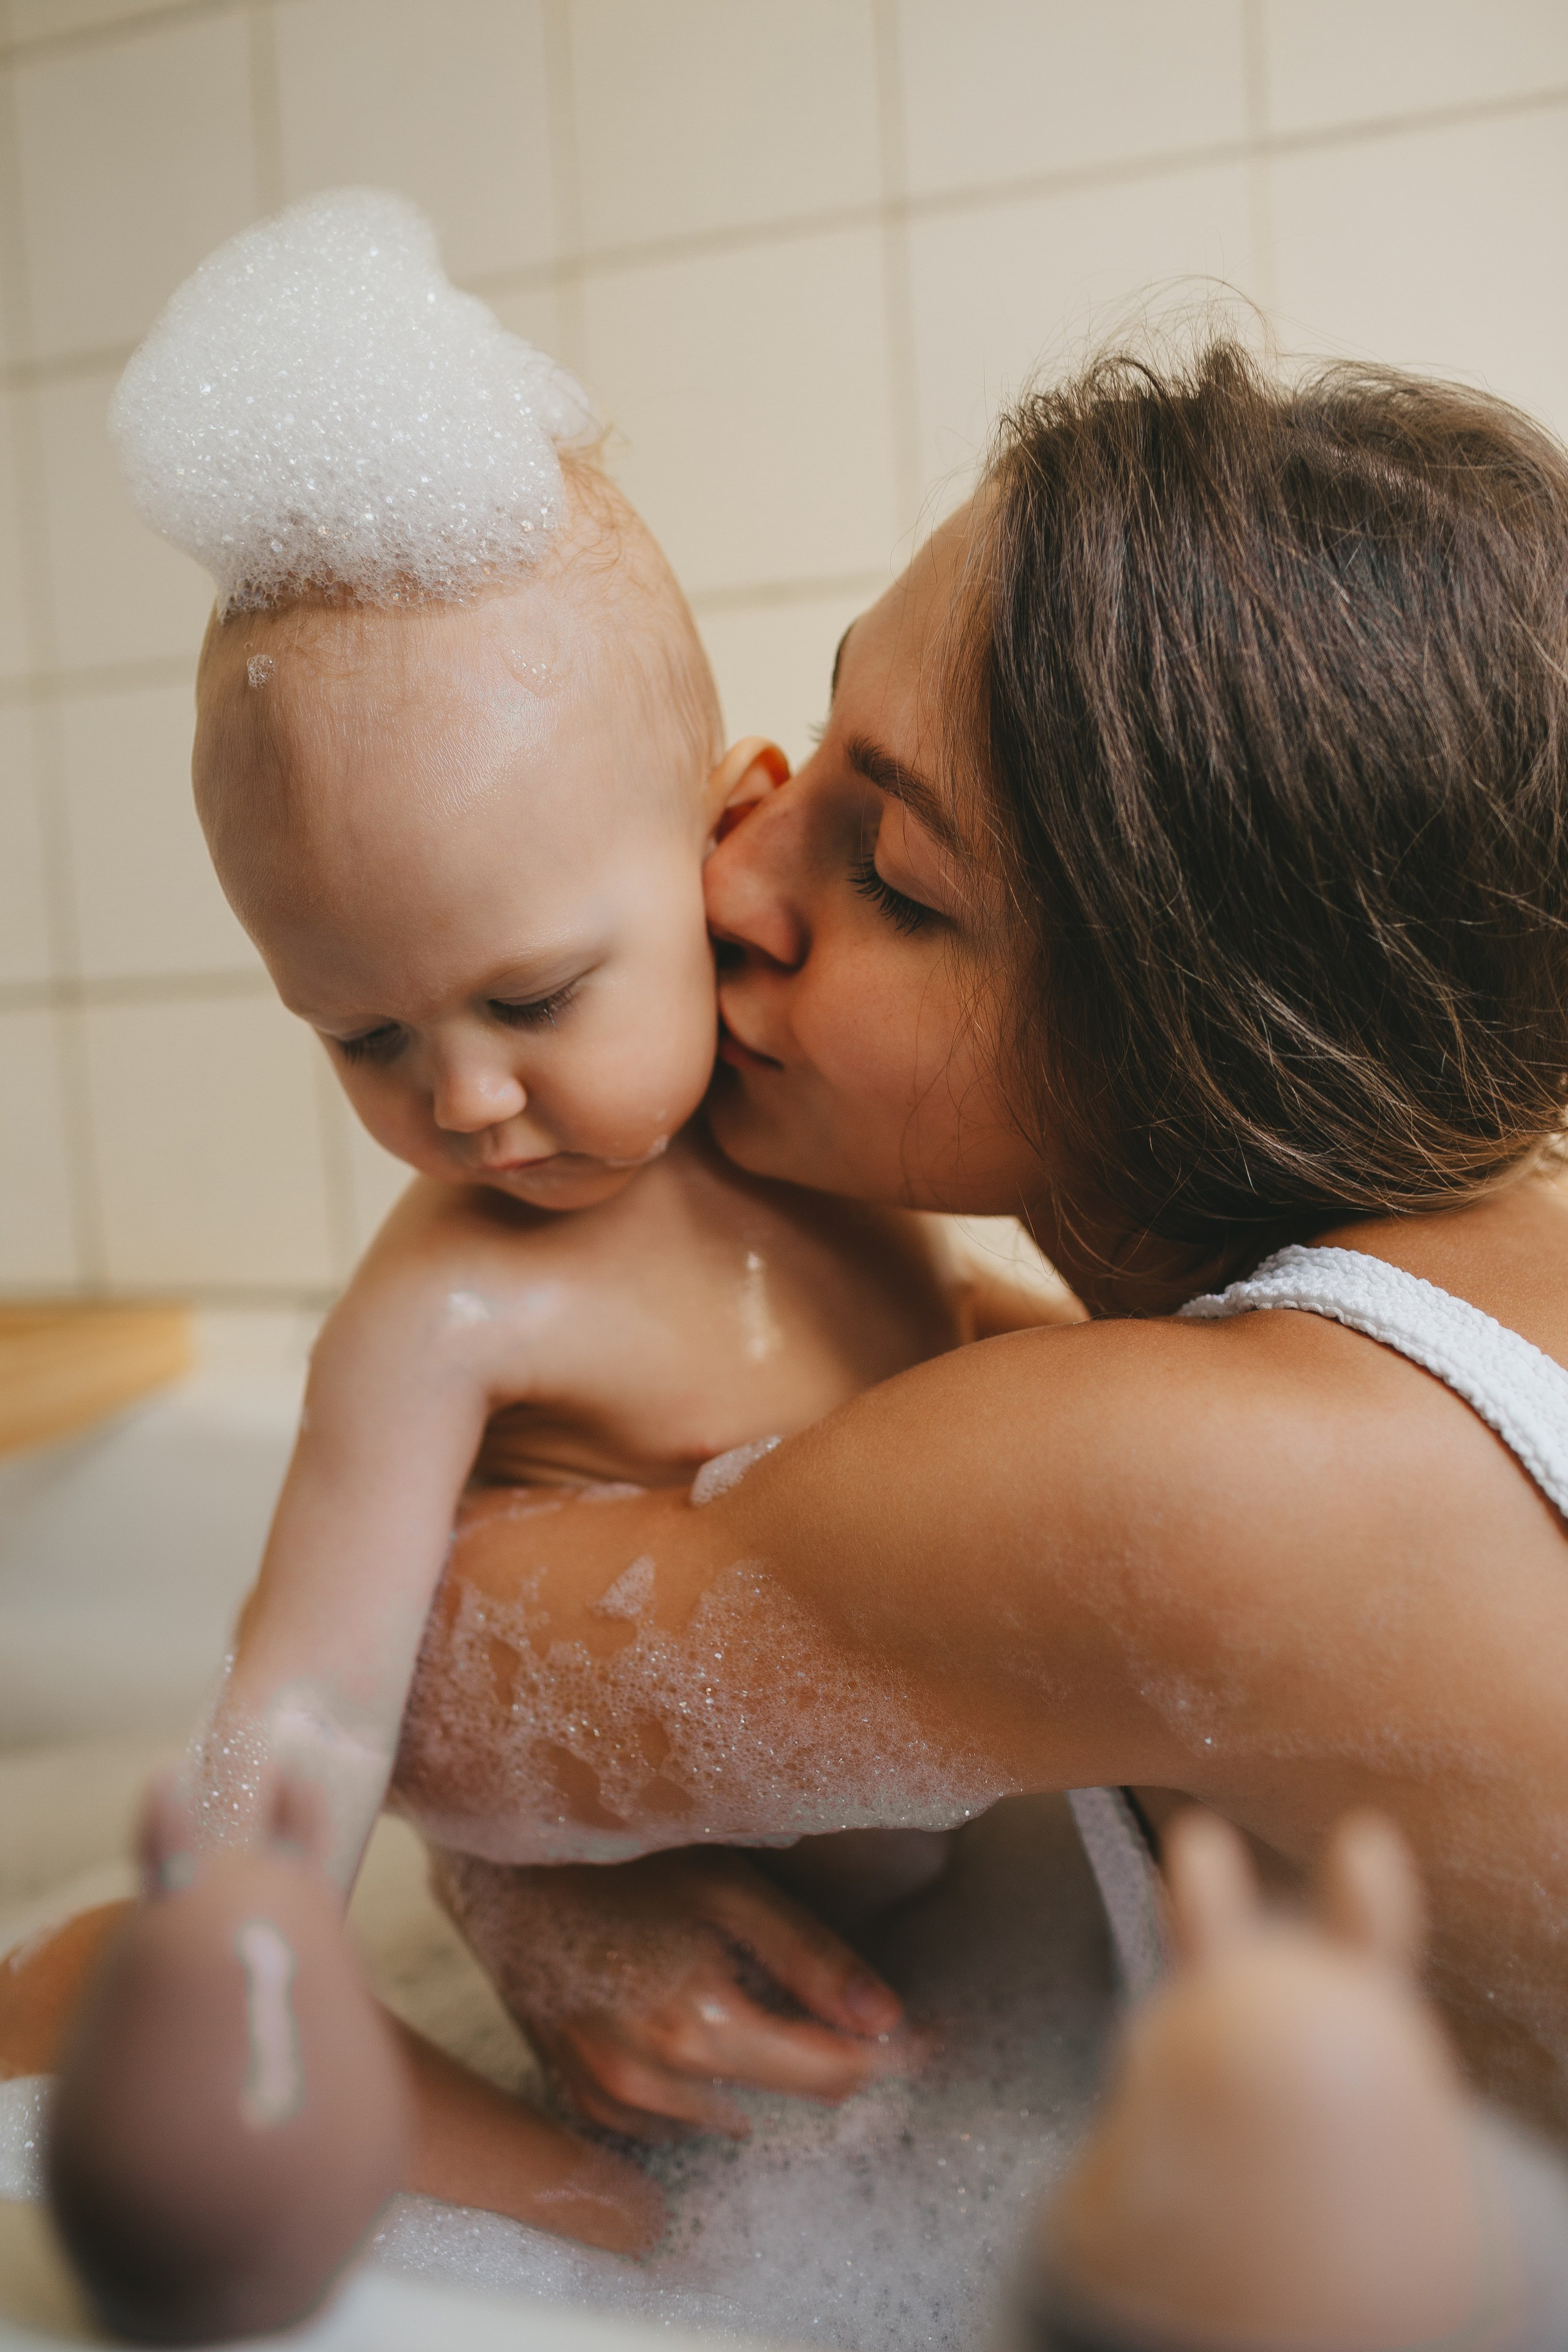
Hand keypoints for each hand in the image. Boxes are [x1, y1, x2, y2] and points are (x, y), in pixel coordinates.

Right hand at [434, 1844, 921, 2138]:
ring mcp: (610, 2095)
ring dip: (761, 2072)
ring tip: (770, 2003)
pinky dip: (699, 2087)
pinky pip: (665, 2119)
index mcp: (700, 2024)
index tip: (924, 2031)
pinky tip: (700, 2027)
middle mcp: (654, 2078)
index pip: (828, 2073)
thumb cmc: (616, 1860)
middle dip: (830, 2057)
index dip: (886, 2054)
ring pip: (728, 2112)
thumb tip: (888, 2020)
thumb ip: (811, 1958)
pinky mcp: (581, 2094)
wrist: (501, 1870)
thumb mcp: (728, 1886)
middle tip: (857, 2010)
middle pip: (784, 2096)